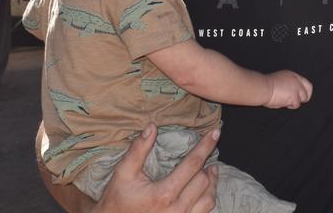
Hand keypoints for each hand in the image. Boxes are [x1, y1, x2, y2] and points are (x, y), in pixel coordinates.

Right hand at [93, 125, 218, 212]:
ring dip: (212, 183)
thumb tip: (152, 127)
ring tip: (211, 170)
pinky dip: (207, 199)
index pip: (193, 164)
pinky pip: (204, 212)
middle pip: (203, 181)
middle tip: (208, 152)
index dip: (206, 146)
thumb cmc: (117, 201)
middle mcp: (176, 210)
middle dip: (207, 164)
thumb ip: (138, 150)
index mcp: (164, 194)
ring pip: (209, 200)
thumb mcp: (123, 174)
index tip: (215, 133)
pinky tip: (204, 191)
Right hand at [265, 70, 312, 108]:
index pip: (305, 82)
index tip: (302, 96)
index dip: (305, 90)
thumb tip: (289, 94)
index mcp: (292, 75)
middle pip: (308, 90)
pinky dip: (291, 106)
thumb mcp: (279, 81)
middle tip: (296, 101)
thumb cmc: (265, 86)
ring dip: (295, 102)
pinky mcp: (295, 96)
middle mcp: (296, 80)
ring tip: (285, 102)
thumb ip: (287, 85)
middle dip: (304, 97)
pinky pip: (296, 104)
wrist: (262, 88)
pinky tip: (284, 103)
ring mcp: (297, 88)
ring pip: (303, 99)